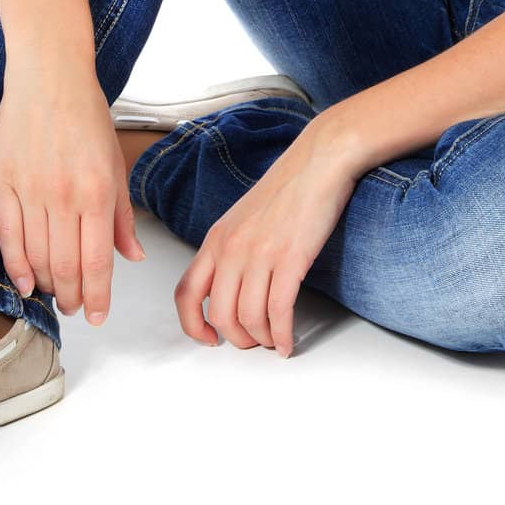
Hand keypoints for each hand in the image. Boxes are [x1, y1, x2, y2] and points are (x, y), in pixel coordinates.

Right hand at [0, 57, 144, 325]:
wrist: (49, 75)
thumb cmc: (87, 115)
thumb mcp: (116, 162)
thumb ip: (122, 214)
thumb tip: (133, 256)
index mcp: (98, 190)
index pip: (98, 260)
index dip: (98, 295)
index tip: (98, 315)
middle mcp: (64, 195)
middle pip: (65, 265)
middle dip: (74, 295)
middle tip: (77, 308)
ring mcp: (30, 190)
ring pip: (36, 256)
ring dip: (47, 284)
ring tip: (55, 295)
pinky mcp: (2, 183)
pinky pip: (8, 236)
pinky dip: (15, 265)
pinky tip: (24, 282)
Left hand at [174, 124, 357, 357]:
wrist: (319, 161)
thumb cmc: (288, 186)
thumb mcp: (243, 217)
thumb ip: (231, 249)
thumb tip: (230, 286)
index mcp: (216, 238)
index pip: (186, 293)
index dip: (192, 325)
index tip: (208, 338)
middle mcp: (232, 248)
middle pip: (220, 315)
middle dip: (236, 339)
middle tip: (250, 343)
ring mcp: (260, 254)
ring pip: (249, 318)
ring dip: (261, 339)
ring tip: (271, 341)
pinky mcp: (291, 259)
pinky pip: (279, 311)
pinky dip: (282, 335)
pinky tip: (287, 342)